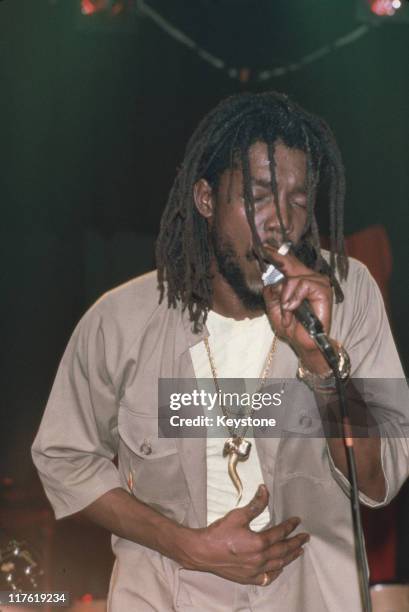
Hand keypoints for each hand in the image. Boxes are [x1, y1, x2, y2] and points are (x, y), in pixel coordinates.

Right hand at [181, 484, 308, 585]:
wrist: (203, 552)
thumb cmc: (219, 533)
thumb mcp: (238, 515)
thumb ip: (255, 504)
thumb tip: (265, 490)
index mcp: (258, 543)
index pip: (279, 533)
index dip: (290, 526)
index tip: (297, 521)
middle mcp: (260, 559)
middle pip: (283, 550)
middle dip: (295, 543)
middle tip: (305, 537)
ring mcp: (255, 571)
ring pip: (278, 564)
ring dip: (290, 557)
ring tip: (299, 551)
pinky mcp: (248, 578)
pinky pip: (267, 577)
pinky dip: (276, 572)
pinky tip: (279, 568)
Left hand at [262, 244, 332, 358]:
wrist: (303, 342)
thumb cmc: (292, 327)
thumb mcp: (274, 308)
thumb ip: (272, 292)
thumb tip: (270, 279)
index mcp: (298, 282)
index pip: (287, 265)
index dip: (276, 255)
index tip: (264, 246)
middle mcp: (309, 279)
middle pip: (290, 264)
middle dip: (277, 258)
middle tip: (264, 248)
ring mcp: (318, 282)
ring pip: (293, 278)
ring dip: (285, 298)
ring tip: (287, 312)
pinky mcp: (323, 289)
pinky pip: (302, 284)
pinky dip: (294, 298)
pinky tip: (293, 309)